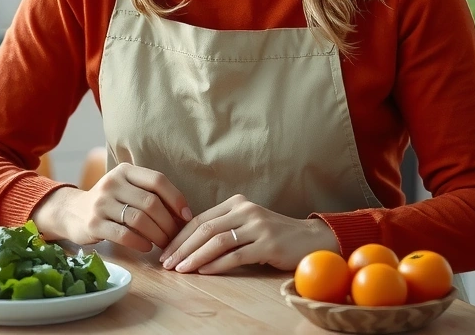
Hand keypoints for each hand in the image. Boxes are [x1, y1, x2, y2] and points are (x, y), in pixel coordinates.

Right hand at [31, 163, 192, 252]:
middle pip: (151, 202)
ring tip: (164, 243)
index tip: (186, 216)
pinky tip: (147, 247)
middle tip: (176, 236)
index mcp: (125, 170)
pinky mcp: (94, 223)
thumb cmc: (110, 202)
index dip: (176, 198)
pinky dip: (140, 242)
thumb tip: (184, 214)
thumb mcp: (127, 188)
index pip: (157, 180)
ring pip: (139, 219)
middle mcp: (112, 182)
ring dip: (157, 235)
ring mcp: (101, 203)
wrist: (72, 212)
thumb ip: (150, 194)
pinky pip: (124, 234)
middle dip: (168, 222)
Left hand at [159, 194, 338, 273]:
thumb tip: (186, 243)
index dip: (179, 236)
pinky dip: (217, 264)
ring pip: (218, 241)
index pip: (200, 218)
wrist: (310, 239)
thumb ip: (223, 227)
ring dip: (195, 257)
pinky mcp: (269, 244)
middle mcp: (246, 210)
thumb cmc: (273, 234)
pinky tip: (204, 272)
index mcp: (236, 202)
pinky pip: (236, 255)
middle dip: (182, 247)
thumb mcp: (246, 224)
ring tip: (181, 270)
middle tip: (166, 263)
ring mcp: (258, 226)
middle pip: (205, 228)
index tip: (165, 251)